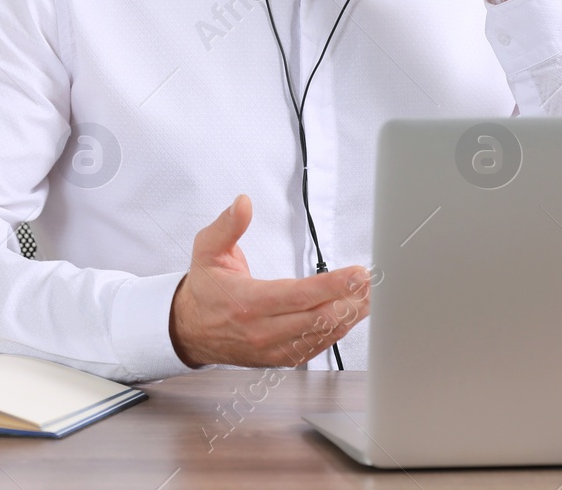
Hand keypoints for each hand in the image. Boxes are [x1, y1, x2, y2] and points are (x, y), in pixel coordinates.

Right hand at [169, 194, 368, 367]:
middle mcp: (263, 330)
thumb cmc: (205, 288)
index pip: (299, 296)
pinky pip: (315, 348)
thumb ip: (227, 226)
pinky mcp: (279, 358)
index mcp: (248, 302)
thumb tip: (242, 203)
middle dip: (351, 300)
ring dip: (349, 317)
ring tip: (369, 298)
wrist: (189, 329)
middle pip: (318, 318)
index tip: (358, 274)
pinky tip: (350, 316)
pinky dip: (336, 333)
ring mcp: (272, 348)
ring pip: (321, 336)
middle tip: (372, 283)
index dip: (333, 286)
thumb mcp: (207, 250)